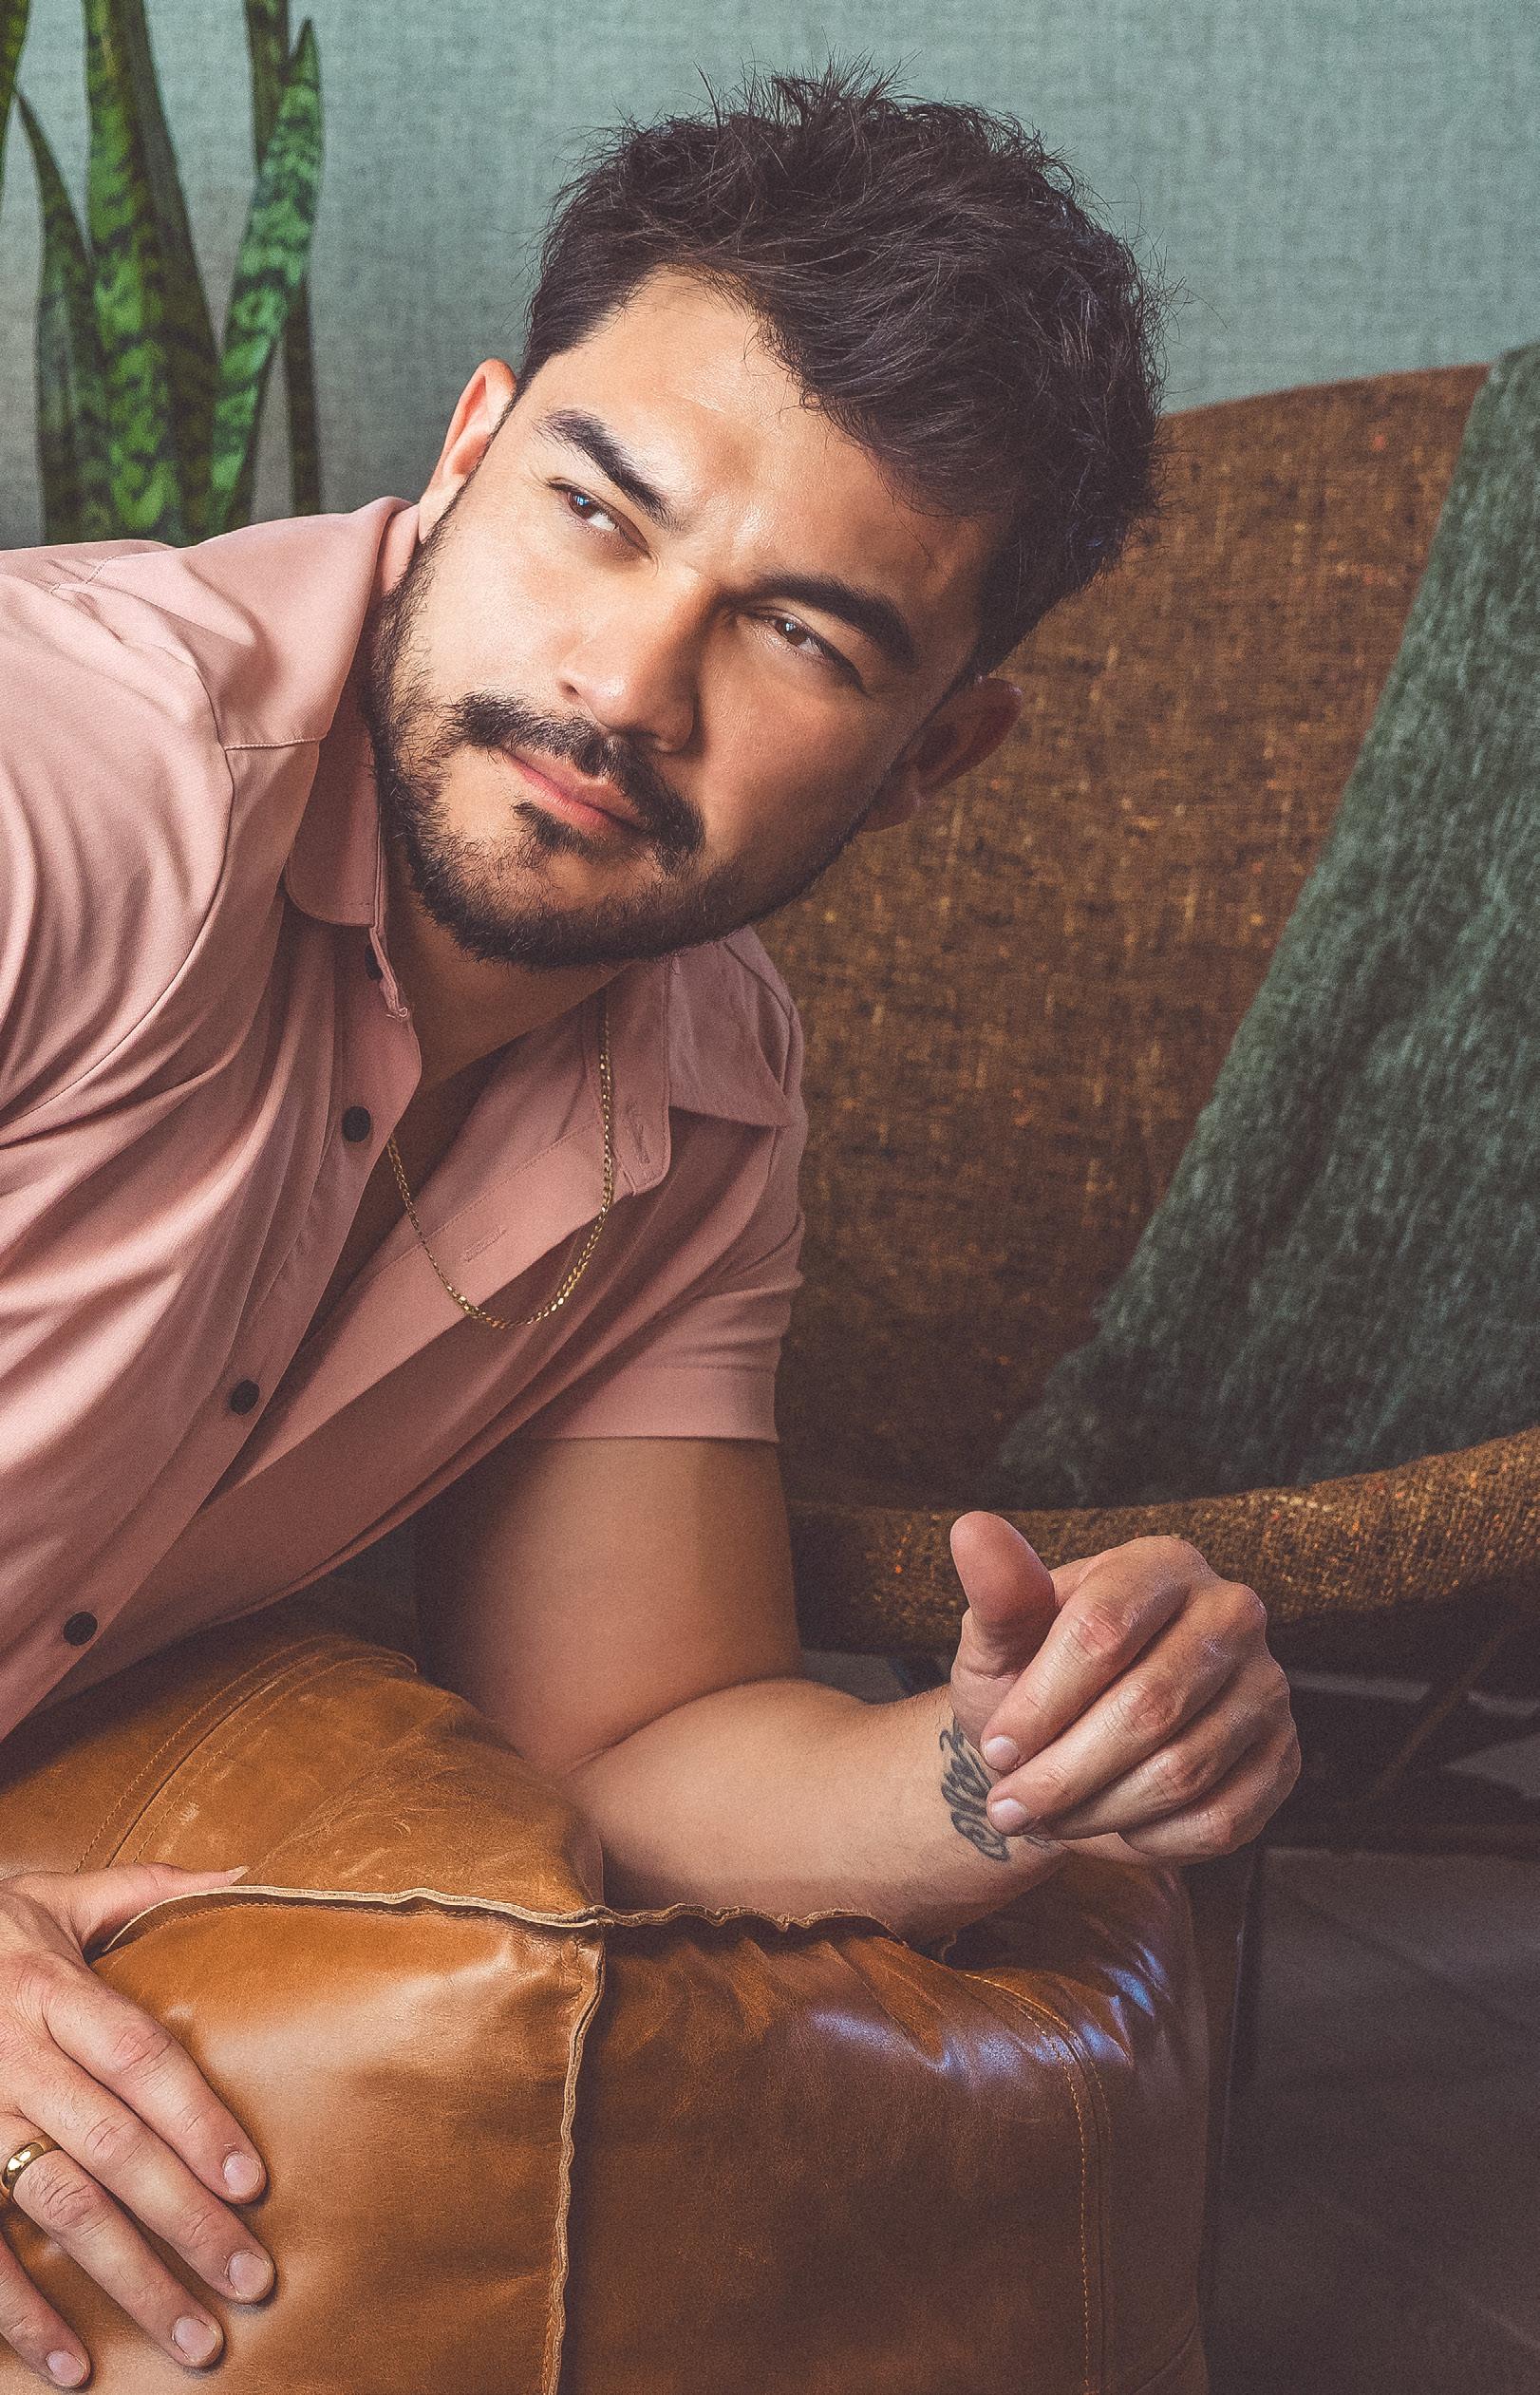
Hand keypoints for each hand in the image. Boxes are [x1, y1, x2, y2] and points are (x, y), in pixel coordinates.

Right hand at [0, 1862, 274, 2386]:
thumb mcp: (54, 1895)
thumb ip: (145, 1887)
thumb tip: (247, 1876)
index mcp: (50, 1987)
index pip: (140, 2057)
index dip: (198, 2119)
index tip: (251, 2182)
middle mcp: (13, 2055)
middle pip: (113, 2146)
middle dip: (185, 2221)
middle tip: (251, 2280)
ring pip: (59, 2207)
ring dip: (129, 2279)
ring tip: (194, 2337)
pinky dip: (22, 2313)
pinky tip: (72, 2364)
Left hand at [947, 1516, 1300, 1860]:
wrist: (1075, 1739)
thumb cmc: (1033, 1678)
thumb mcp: (1002, 1639)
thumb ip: (998, 1594)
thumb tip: (972, 1528)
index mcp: (1162, 1565)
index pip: (1103, 1630)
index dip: (1040, 1703)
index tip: (994, 1749)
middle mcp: (1231, 1614)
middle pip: (1148, 1707)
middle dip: (1064, 1773)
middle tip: (1007, 1809)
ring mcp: (1267, 1687)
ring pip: (1183, 1771)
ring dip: (1098, 1812)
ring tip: (1045, 1819)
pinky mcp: (1282, 1757)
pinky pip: (1222, 1820)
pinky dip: (1152, 1839)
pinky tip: (1110, 1824)